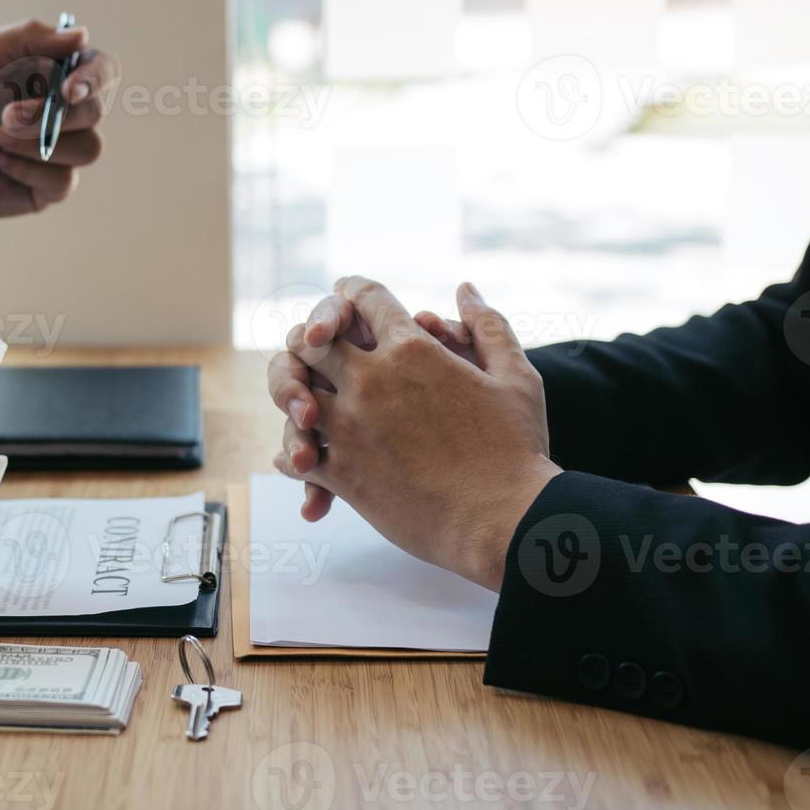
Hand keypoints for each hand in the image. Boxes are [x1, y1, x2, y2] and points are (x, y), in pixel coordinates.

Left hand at [0, 19, 119, 225]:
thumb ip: (26, 37)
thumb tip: (82, 36)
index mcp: (55, 74)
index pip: (101, 69)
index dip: (95, 77)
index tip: (68, 87)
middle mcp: (66, 112)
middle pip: (95, 111)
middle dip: (51, 114)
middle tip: (5, 116)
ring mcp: (62, 151)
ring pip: (89, 148)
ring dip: (39, 142)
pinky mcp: (50, 187)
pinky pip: (63, 181)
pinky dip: (28, 169)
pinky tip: (0, 162)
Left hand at [268, 279, 560, 590]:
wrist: (503, 520)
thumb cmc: (516, 450)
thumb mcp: (516, 377)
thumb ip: (488, 327)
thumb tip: (465, 290)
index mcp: (412, 349)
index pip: (364, 298)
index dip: (352, 292)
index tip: (346, 297)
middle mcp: (371, 380)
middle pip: (312, 341)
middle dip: (312, 340)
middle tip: (317, 350)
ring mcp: (349, 426)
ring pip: (293, 395)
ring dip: (296, 398)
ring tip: (305, 407)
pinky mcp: (340, 473)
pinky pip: (295, 456)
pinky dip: (294, 455)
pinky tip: (301, 458)